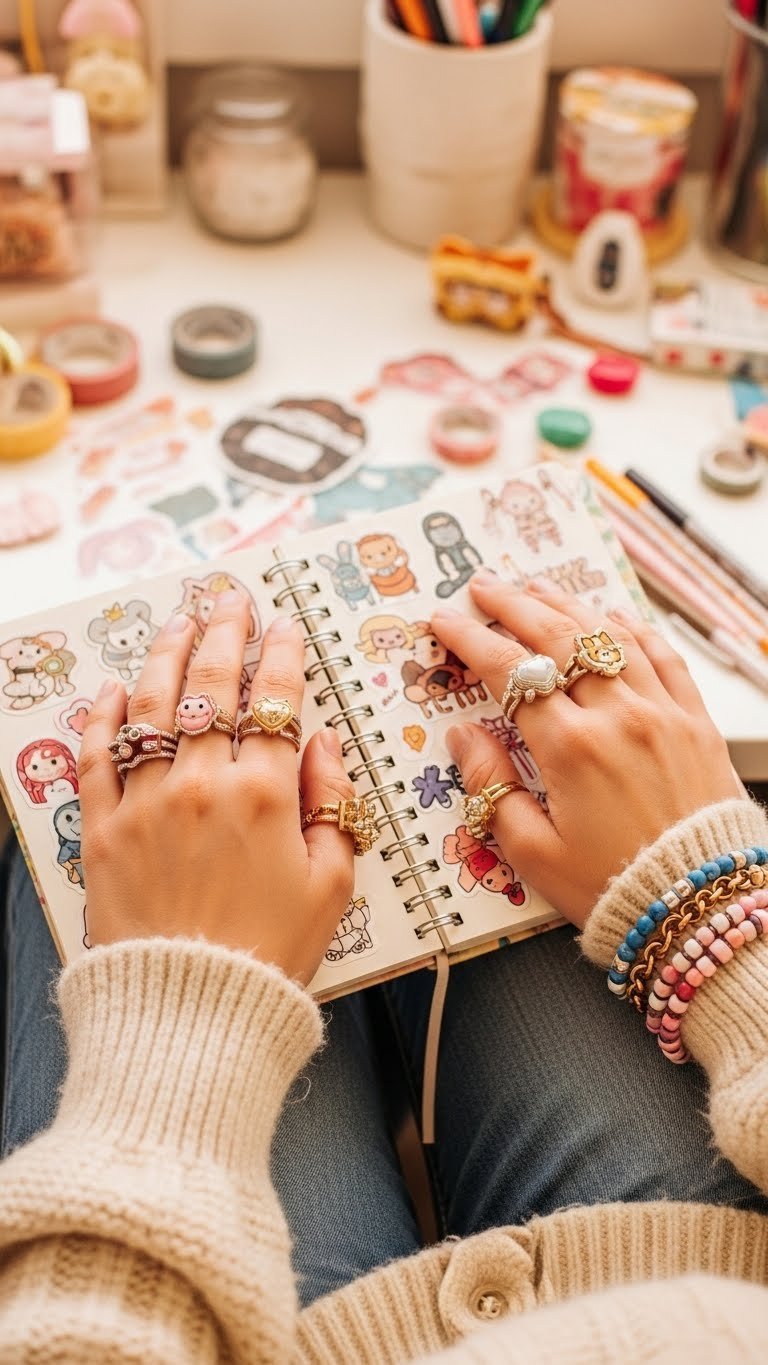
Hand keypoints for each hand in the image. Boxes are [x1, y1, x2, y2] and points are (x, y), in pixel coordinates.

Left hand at [78, 593, 354, 983]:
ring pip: (154, 706)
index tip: (283, 625)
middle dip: (224, 632)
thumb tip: (321, 744)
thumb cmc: (269, 954)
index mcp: (266, 796)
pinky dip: (104, 716)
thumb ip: (332, 805)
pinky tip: (114, 688)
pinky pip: (98, 757)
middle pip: (212, 686)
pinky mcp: (103, 830)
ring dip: (166, 655)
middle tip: (228, 599)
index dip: (282, 654)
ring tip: (178, 622)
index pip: (276, 701)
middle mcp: (202, 784)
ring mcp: (146, 802)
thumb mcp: (331, 885)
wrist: (191, 1010)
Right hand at [433, 575, 740, 927]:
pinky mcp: (695, 721)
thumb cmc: (614, 889)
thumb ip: (492, 789)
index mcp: (570, 748)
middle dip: (512, 604)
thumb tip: (463, 736)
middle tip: (483, 586)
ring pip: (608, 635)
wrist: (702, 909)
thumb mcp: (534, 853)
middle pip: (556, 637)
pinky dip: (633, 628)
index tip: (446, 621)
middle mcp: (617, 716)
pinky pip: (663, 655)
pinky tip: (612, 616)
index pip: (508, 672)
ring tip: (536, 588)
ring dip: (566, 605)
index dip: (471, 639)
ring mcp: (662, 712)